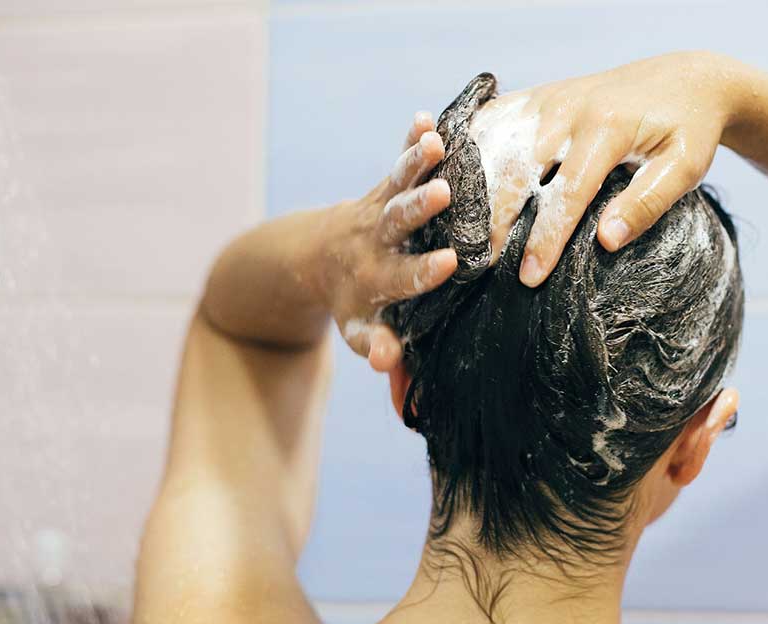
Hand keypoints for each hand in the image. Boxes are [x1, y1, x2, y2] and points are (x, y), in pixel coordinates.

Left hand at [323, 113, 457, 370]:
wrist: (316, 257)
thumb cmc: (351, 302)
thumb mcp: (357, 330)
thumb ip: (375, 346)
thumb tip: (386, 362)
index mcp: (376, 278)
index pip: (403, 276)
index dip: (425, 270)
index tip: (451, 261)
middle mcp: (376, 240)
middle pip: (397, 221)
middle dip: (419, 207)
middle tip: (442, 193)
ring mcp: (378, 208)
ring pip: (397, 182)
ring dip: (416, 162)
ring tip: (436, 142)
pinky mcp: (383, 186)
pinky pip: (397, 161)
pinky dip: (411, 139)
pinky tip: (426, 117)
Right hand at [480, 52, 741, 285]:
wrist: (686, 77)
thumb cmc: (689, 130)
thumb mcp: (686, 168)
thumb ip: (647, 202)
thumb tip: (606, 241)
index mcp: (607, 127)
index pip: (566, 192)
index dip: (545, 238)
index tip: (529, 278)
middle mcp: (568, 108)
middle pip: (515, 170)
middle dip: (495, 221)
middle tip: (479, 265)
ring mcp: (547, 99)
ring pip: (492, 145)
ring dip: (472, 189)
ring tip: (459, 232)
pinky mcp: (536, 96)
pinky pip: (490, 122)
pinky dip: (469, 152)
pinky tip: (454, 184)